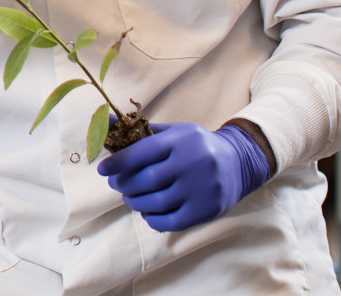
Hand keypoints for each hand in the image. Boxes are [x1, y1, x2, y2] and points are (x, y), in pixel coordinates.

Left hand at [97, 122, 269, 231]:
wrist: (238, 163)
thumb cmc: (196, 146)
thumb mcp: (174, 132)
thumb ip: (141, 130)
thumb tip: (106, 120)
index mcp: (182, 140)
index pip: (142, 152)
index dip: (118, 162)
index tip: (102, 169)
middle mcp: (193, 163)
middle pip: (146, 180)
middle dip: (124, 184)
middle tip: (116, 183)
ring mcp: (201, 188)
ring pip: (156, 202)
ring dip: (135, 202)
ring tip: (130, 197)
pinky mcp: (206, 210)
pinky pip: (171, 221)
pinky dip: (152, 218)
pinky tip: (147, 210)